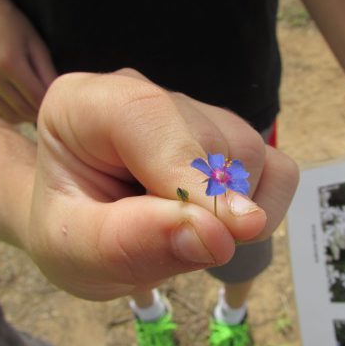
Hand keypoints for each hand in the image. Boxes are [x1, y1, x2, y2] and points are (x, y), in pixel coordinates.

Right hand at [0, 0, 56, 122]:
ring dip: (23, 116)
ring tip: (33, 109)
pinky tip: (16, 104)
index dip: (49, 105)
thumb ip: (48, 73)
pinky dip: (6, 112)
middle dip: (37, 113)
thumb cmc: (14, 25)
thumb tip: (58, 99)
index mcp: (10, 63)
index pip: (36, 97)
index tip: (57, 106)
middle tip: (47, 113)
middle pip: (21, 109)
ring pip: (6, 114)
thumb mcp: (37, 45)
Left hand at [26, 70, 298, 300]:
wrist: (80, 226)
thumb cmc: (68, 233)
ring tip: (176, 233)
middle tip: (166, 251)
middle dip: (206, 206)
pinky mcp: (229, 138)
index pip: (149, 115)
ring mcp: (193, 112)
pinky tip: (220, 226)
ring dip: (230, 212)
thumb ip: (131, 242)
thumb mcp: (73, 250)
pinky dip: (264, 208)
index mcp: (85, 103)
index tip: (230, 231)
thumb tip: (218, 237)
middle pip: (210, 137)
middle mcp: (145, 94)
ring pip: (250, 153)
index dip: (189, 171)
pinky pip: (277, 170)